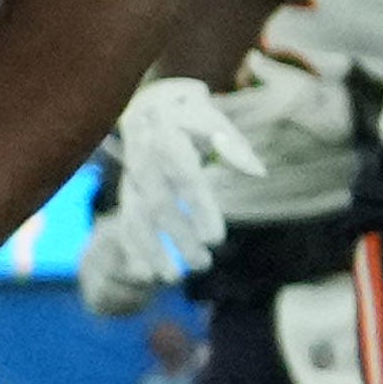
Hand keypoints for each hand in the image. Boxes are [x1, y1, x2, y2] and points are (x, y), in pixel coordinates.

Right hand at [72, 80, 225, 313]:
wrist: (150, 105)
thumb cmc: (192, 116)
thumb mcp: (215, 122)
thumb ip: (235, 147)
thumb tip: (258, 174)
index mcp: (169, 142)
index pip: (185, 180)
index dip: (199, 210)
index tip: (216, 239)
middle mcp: (144, 164)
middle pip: (159, 207)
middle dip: (178, 238)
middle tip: (203, 264)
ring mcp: (131, 181)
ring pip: (136, 221)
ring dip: (152, 252)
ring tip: (172, 278)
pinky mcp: (127, 194)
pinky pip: (124, 225)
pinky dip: (131, 250)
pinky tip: (143, 275)